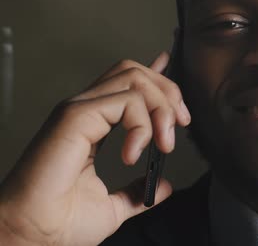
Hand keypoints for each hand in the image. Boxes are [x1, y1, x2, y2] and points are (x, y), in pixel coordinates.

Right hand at [0, 52, 190, 245]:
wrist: (33, 236)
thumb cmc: (60, 223)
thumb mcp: (112, 207)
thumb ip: (136, 191)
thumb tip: (162, 186)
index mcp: (93, 125)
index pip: (127, 85)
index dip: (156, 78)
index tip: (178, 95)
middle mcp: (84, 111)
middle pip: (134, 72)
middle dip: (168, 92)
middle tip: (180, 125)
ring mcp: (78, 110)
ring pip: (133, 78)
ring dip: (161, 106)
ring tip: (163, 143)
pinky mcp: (75, 117)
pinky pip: (124, 100)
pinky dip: (141, 123)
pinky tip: (133, 154)